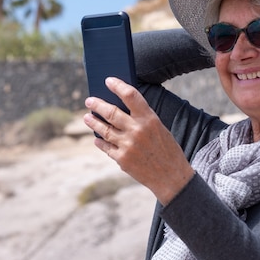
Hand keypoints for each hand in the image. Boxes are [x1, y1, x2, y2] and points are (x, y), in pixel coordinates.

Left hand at [83, 77, 194, 204]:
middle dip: (97, 104)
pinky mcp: (122, 160)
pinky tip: (97, 138)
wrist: (172, 178)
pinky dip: (100, 141)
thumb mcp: (159, 129)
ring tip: (87, 117)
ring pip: (104, 129)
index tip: (108, 80)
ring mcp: (128, 146)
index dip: (118, 85)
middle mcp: (137, 130)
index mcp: (150, 119)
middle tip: (89, 100)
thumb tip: (118, 109)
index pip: (130, 95)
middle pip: (111, 112)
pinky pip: (106, 147)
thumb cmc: (166, 150)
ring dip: (93, 122)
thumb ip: (141, 119)